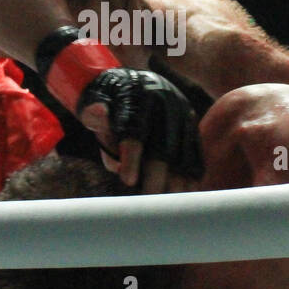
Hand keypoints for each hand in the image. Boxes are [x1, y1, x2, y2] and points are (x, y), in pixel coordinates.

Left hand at [75, 69, 202, 191]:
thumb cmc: (107, 102)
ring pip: (183, 152)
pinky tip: (187, 193)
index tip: (128, 181)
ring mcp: (181, 113)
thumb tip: (97, 114)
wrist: (131, 83)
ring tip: (169, 205)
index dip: (131, 157)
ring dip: (178, 181)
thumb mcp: (93, 103)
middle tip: (148, 202)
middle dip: (156, 177)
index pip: (135, 130)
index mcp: (138, 96)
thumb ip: (93, 115)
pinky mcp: (191, 123)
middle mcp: (164, 102)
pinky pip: (196, 151)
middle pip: (162, 146)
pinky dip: (192, 174)